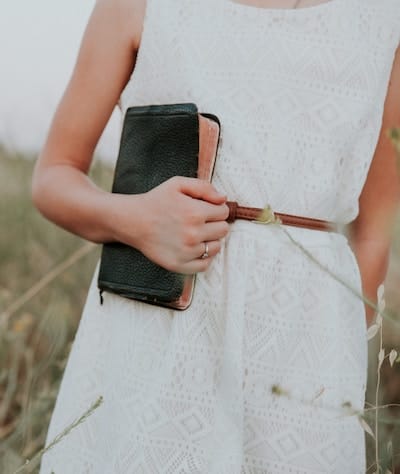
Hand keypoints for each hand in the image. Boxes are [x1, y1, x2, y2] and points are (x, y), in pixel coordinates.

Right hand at [111, 177, 229, 273]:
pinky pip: (205, 264)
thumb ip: (204, 187)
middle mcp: (193, 234)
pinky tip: (194, 247)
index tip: (205, 209)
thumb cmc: (156, 201)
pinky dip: (203, 257)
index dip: (216, 209)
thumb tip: (223, 199)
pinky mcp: (180, 265)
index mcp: (196, 212)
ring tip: (195, 233)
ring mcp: (187, 252)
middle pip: (223, 230)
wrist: (133, 221)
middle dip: (215, 223)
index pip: (223, 212)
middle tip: (200, 221)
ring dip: (210, 240)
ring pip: (216, 247)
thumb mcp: (178, 184)